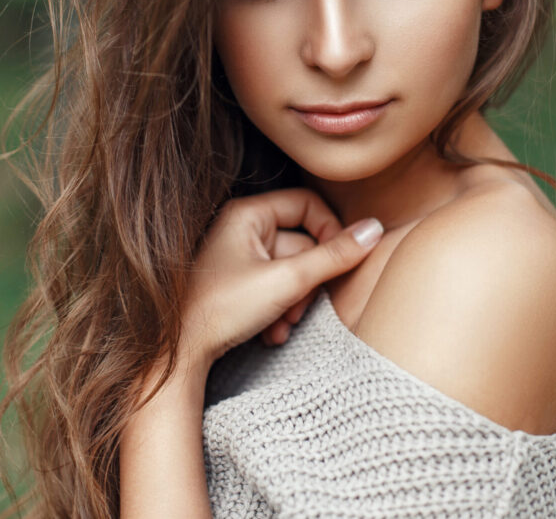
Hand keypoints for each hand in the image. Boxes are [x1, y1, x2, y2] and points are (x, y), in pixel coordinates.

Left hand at [177, 188, 383, 376]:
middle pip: (303, 243)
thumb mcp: (287, 281)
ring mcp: (242, 257)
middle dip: (308, 283)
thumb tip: (373, 229)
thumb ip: (334, 256)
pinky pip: (278, 287)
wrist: (180, 354)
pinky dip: (282, 311)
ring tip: (283, 325)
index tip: (338, 261)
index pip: (308, 204)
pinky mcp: (242, 283)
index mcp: (249, 214)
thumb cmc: (222, 309)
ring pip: (293, 271)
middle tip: (300, 307)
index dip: (329, 231)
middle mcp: (244, 229)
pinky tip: (272, 333)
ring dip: (296, 303)